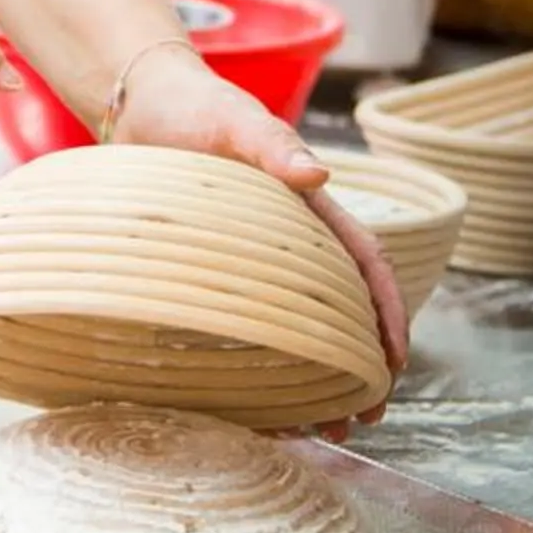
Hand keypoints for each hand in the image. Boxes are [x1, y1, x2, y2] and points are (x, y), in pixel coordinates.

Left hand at [110, 41, 408, 423]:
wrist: (136, 103)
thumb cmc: (194, 105)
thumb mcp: (235, 121)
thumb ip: (272, 144)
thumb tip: (318, 174)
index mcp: (309, 209)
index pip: (365, 264)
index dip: (388, 312)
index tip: (396, 362)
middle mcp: (287, 243)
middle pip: (339, 312)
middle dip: (359, 367)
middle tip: (362, 418)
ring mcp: (249, 261)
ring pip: (294, 328)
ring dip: (312, 379)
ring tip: (317, 430)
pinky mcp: (208, 272)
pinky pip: (238, 327)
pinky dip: (252, 368)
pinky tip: (250, 407)